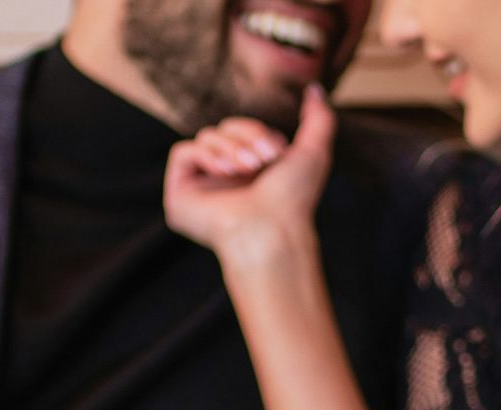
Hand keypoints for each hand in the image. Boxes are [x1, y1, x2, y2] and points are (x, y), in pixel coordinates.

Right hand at [164, 85, 336, 263]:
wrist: (272, 230)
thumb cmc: (294, 199)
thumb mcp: (314, 151)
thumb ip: (319, 118)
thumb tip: (315, 89)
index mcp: (251, 171)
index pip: (243, 129)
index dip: (258, 131)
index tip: (276, 154)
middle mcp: (225, 179)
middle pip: (225, 128)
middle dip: (245, 136)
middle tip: (262, 162)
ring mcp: (202, 187)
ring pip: (206, 137)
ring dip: (229, 147)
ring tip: (245, 170)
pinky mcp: (180, 194)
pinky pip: (184, 152)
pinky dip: (206, 155)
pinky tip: (224, 171)